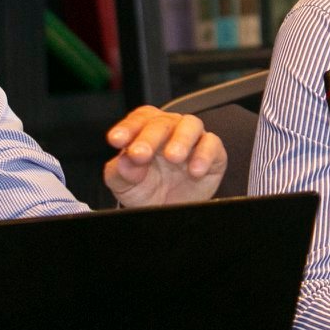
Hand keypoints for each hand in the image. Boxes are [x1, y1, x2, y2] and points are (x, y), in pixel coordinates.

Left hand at [102, 106, 226, 207]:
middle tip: (140, 154)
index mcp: (145, 130)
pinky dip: (204, 154)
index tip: (116, 140)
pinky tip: (194, 170)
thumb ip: (120, 172)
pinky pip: (212, 144)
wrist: (167, 209)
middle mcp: (170, 130)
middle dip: (150, 137)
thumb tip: (125, 161)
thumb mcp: (125, 184)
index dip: (127, 128)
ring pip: (191, 125)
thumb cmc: (146, 190)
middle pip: (161, 122)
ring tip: (172, 157)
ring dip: (181, 139)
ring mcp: (192, 139)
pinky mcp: (213, 153)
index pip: (137, 120)